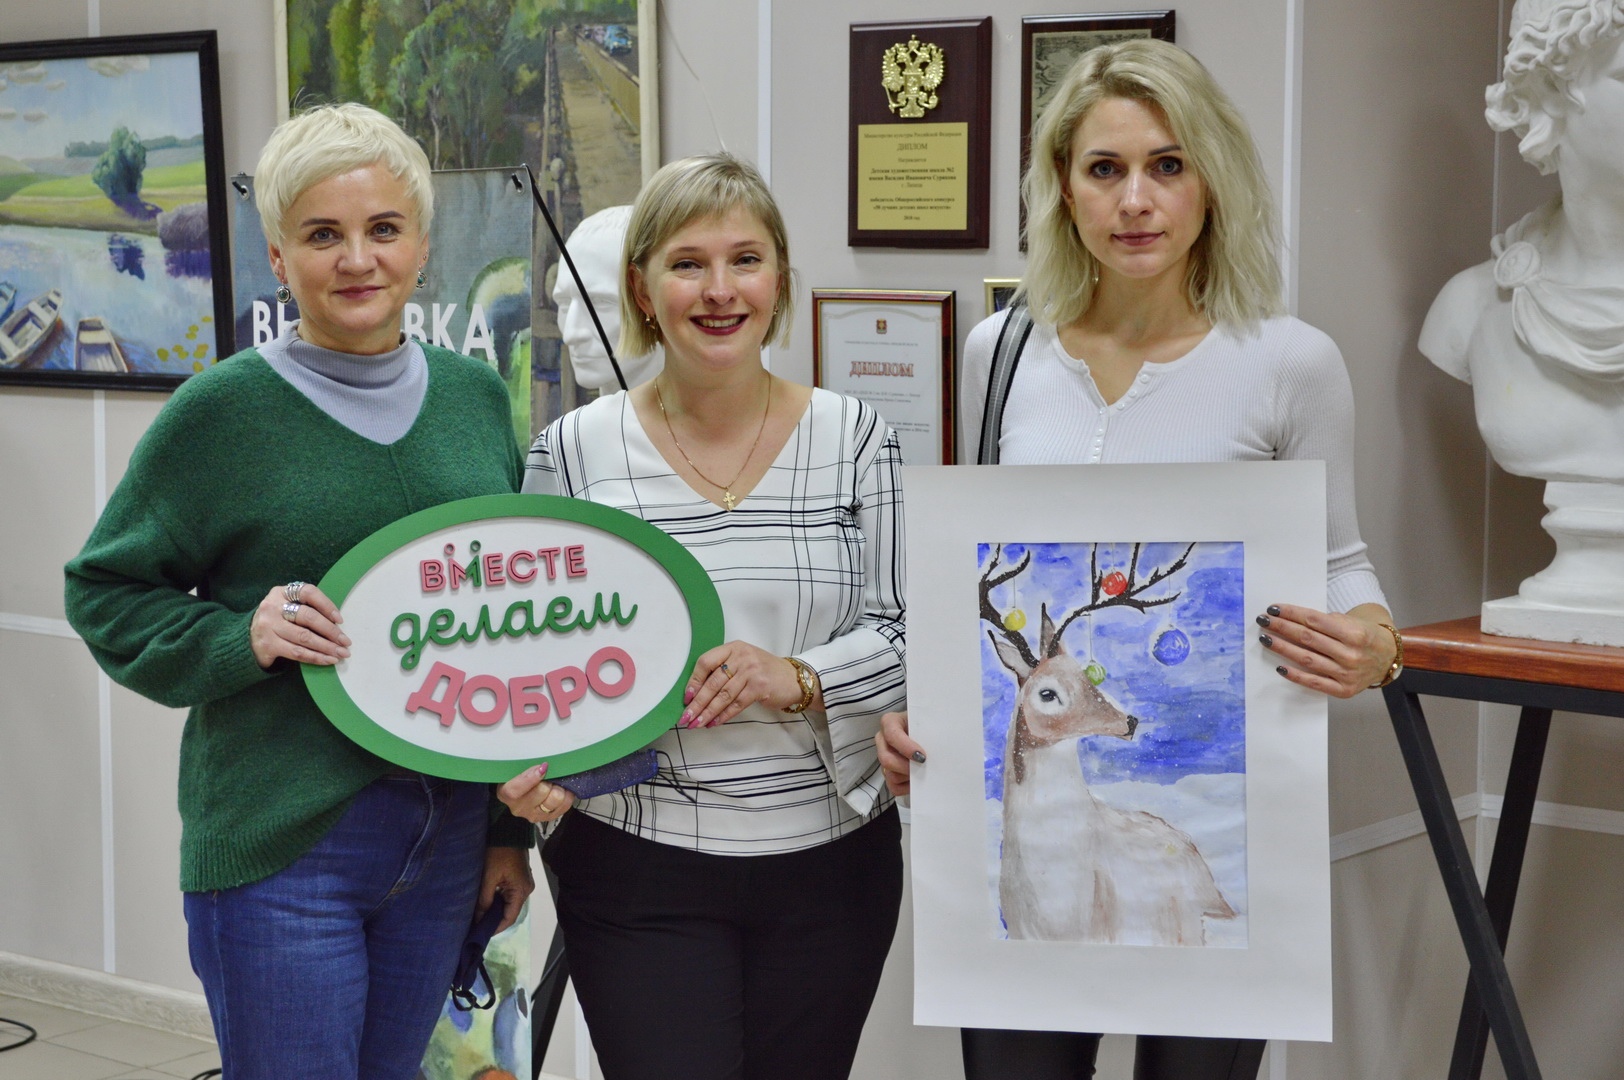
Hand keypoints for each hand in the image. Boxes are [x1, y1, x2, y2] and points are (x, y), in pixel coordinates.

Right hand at [250, 581, 348, 668]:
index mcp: (281, 593)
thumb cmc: (276, 622)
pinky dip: (315, 657)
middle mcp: (273, 607)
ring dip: (327, 647)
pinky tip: (328, 660)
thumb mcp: (285, 606)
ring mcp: (268, 626)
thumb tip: (337, 624)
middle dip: (331, 631)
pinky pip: (297, 652)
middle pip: (308, 617)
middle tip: (346, 642)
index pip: (308, 592)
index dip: (327, 605)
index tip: (340, 619)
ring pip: (304, 637)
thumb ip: (306, 608)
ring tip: (341, 653)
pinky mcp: (267, 645)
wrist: (246, 640)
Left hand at [477, 845, 533, 933]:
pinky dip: (498, 900)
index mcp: (521, 891)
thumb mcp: (489, 877)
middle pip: (510, 911)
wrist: (508, 830)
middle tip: (476, 926)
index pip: (510, 917)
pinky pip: (509, 895)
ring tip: (478, 915)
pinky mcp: (519, 878)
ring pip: (509, 903)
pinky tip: (485, 903)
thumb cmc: (498, 852)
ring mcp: (524, 883)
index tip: (480, 934)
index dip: (496, 928)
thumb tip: (479, 919)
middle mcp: (526, 889)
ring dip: (495, 909)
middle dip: (494, 919)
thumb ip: (485, 899)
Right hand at [498, 763, 574, 823]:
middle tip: (548, 774)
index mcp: (506, 793)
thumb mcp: (516, 768)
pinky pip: (566, 804)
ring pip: (555, 798)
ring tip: (554, 783)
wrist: (524, 790)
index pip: (515, 790)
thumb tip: (542, 765)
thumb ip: (524, 766)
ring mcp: (534, 815)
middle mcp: (519, 808)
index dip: (530, 778)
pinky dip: (567, 794)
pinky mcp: (549, 818)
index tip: (542, 767)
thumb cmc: (519, 775)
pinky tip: (561, 789)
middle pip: (541, 791)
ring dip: (558, 787)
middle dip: (548, 779)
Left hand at [680, 641, 810, 727]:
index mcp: (733, 648)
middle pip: (713, 682)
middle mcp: (741, 657)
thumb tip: (696, 693)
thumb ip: (723, 670)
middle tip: (686, 717)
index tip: (686, 698)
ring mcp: (751, 671)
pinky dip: (723, 715)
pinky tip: (714, 722)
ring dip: (708, 712)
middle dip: (698, 703)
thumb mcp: (743, 661)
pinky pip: (736, 704)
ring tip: (697, 723)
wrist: (793, 679)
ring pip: (723, 695)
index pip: (706, 662)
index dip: (694, 681)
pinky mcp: (760, 687)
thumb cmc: (764, 671)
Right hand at [875, 710, 923, 796]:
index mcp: (890, 722)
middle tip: (923, 767)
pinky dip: (907, 788)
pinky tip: (917, 781)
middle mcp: (883, 740)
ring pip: (890, 774)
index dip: (905, 747)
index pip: (892, 734)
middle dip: (906, 767)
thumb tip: (933, 750)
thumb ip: (927, 731)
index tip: (923, 756)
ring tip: (922, 772)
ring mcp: (884, 757)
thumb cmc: (927, 724)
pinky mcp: (888, 773)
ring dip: (908, 777)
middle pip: (886, 759)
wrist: (928, 732)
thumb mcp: (926, 722)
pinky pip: (893, 787)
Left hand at [1257, 602, 1396, 698]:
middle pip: (1308, 638)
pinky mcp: (1343, 690)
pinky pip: (1314, 683)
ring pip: (1307, 659)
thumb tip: (1292, 618)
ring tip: (1266, 639)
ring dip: (1283, 648)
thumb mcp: (1352, 621)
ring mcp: (1347, 674)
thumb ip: (1326, 621)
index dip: (1292, 614)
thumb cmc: (1365, 636)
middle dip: (1282, 628)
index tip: (1273, 609)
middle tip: (1263, 621)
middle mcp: (1351, 654)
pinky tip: (1280, 667)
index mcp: (1354, 633)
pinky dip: (1296, 675)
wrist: (1388, 659)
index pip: (1315, 621)